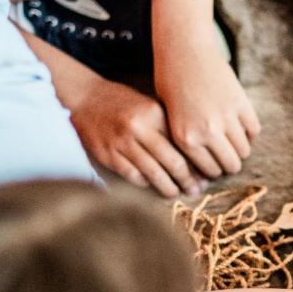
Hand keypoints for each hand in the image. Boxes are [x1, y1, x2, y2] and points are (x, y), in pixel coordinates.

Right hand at [70, 74, 199, 197]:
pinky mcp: (108, 155)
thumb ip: (169, 126)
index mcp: (154, 113)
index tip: (207, 173)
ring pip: (154, 173)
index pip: (183, 143)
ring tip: (178, 193)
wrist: (85, 98)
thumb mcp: (149, 105)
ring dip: (169, 187)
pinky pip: (133, 176)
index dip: (198, 162)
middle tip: (197, 189)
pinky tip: (153, 186)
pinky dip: (146, 184)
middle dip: (188, 179)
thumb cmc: (125, 103)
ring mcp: (122, 143)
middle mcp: (139, 127)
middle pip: (173, 162)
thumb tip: (197, 155)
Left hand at [156, 43, 259, 180]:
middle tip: (228, 158)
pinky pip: (254, 129)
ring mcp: (226, 117)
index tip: (216, 166)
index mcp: (186, 139)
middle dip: (230, 164)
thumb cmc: (171, 84)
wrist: (183, 51)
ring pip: (244, 150)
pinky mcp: (241, 103)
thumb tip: (205, 167)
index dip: (215, 170)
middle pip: (231, 164)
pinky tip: (242, 128)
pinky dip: (250, 132)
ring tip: (235, 144)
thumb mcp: (170, 118)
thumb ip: (187, 142)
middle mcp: (207, 132)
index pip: (211, 170)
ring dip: (241, 150)